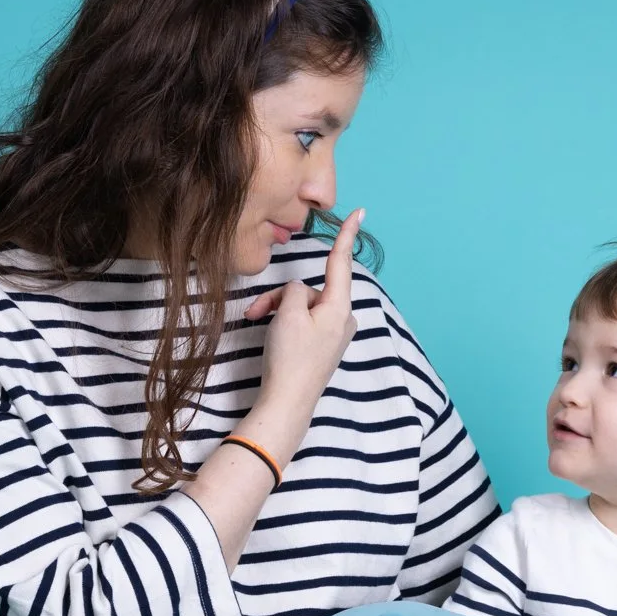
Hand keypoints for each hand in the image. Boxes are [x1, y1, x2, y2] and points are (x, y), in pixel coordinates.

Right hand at [244, 208, 361, 427]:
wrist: (287, 403)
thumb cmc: (290, 358)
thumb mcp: (289, 313)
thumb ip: (295, 290)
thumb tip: (299, 294)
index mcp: (339, 308)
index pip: (342, 262)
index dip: (347, 235)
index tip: (360, 212)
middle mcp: (342, 319)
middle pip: (309, 289)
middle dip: (281, 295)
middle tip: (256, 311)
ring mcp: (332, 334)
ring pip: (301, 306)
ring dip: (277, 310)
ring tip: (257, 322)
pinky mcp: (321, 347)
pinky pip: (302, 322)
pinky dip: (283, 323)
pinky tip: (269, 333)